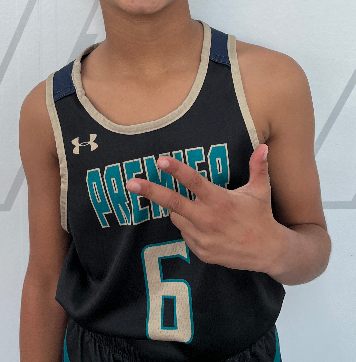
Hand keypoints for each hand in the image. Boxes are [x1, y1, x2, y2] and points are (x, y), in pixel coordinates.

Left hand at [127, 145, 286, 274]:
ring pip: (177, 217)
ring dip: (179, 210)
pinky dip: (189, 226)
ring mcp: (203, 238)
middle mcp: (209, 219)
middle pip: (173, 202)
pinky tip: (206, 225)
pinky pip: (185, 233)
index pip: (194, 182)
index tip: (160, 161)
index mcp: (221, 201)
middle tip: (131, 182)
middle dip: (151, 191)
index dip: (177, 170)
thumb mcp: (261, 191)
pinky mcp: (201, 251)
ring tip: (198, 208)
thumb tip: (263, 146)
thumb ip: (258, 167)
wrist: (268, 252)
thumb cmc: (261, 216)